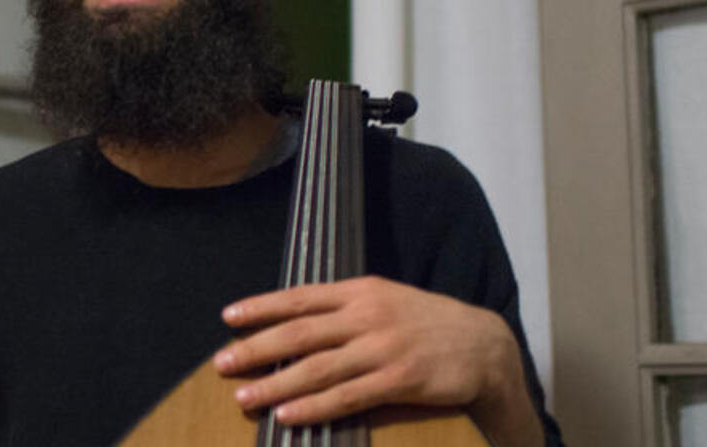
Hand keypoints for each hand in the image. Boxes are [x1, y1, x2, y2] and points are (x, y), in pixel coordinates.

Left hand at [214, 276, 532, 440]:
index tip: (228, 317)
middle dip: (255, 349)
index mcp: (360, 291)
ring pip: (318, 368)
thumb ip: (343, 307)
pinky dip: (314, 406)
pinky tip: (289, 415)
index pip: (300, 297)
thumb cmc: (424, 323)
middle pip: (299, 333)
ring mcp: (383, 348)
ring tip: (244, 397)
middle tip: (221, 363)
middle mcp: (367, 316)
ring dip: (276, 384)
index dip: (262, 307)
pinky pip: (348, 396)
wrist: (484, 344)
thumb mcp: (384, 300)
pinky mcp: (400, 380)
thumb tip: (294, 320)